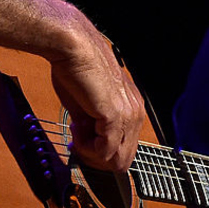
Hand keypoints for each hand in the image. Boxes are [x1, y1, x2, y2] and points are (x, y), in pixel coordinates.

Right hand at [49, 28, 144, 172]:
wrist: (73, 47)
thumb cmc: (77, 67)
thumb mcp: (86, 102)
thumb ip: (91, 124)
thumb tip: (85, 140)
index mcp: (132, 107)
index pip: (126, 146)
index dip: (101, 149)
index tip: (82, 139)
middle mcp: (135, 112)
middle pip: (125, 159)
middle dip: (98, 157)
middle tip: (78, 140)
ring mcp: (128, 116)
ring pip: (118, 160)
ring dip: (93, 153)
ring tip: (78, 133)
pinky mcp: (115, 117)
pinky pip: (105, 151)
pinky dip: (87, 148)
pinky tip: (77, 130)